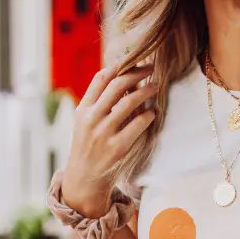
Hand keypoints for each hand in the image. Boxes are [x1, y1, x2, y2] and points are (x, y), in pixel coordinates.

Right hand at [61, 61, 157, 215]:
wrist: (84, 179)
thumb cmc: (88, 146)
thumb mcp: (84, 122)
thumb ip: (97, 101)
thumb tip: (119, 75)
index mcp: (83, 109)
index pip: (101, 78)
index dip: (119, 65)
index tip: (134, 59)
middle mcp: (91, 119)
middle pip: (117, 85)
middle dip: (137, 73)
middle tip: (152, 69)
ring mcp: (104, 133)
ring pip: (129, 102)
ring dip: (146, 91)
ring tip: (156, 87)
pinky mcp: (118, 148)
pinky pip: (138, 124)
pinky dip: (149, 115)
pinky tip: (153, 112)